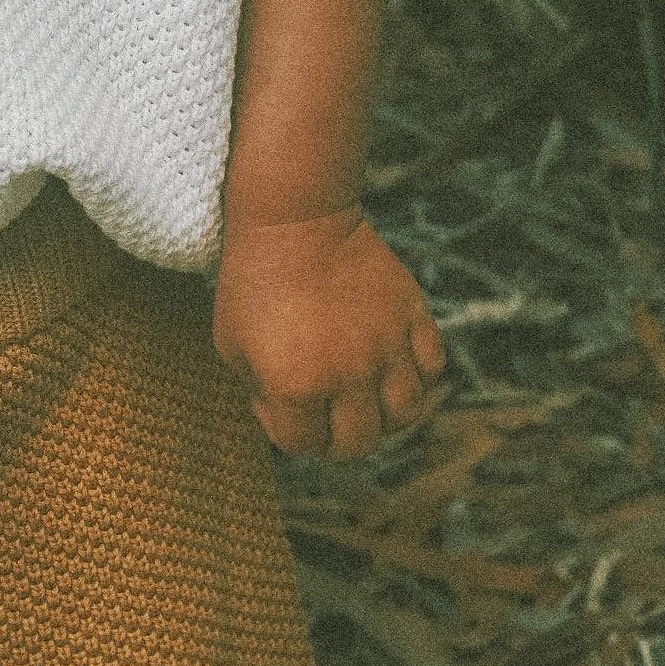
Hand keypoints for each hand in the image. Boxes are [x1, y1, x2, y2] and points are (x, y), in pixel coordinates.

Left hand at [213, 205, 446, 458]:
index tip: (277, 397)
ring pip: (405, 412)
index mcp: (296, 387)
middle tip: (324, 409)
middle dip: (336, 435)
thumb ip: (261, 394)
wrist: (293, 220)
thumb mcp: (232, 346)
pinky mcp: (411, 316)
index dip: (287, 428)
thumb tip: (289, 419)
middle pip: (359, 442)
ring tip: (363, 392)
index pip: (304, 445)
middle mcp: (347, 375)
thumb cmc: (253, 283)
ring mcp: (386, 346)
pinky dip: (417, 375)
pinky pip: (432, 366)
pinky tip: (392, 363)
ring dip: (382, 413)